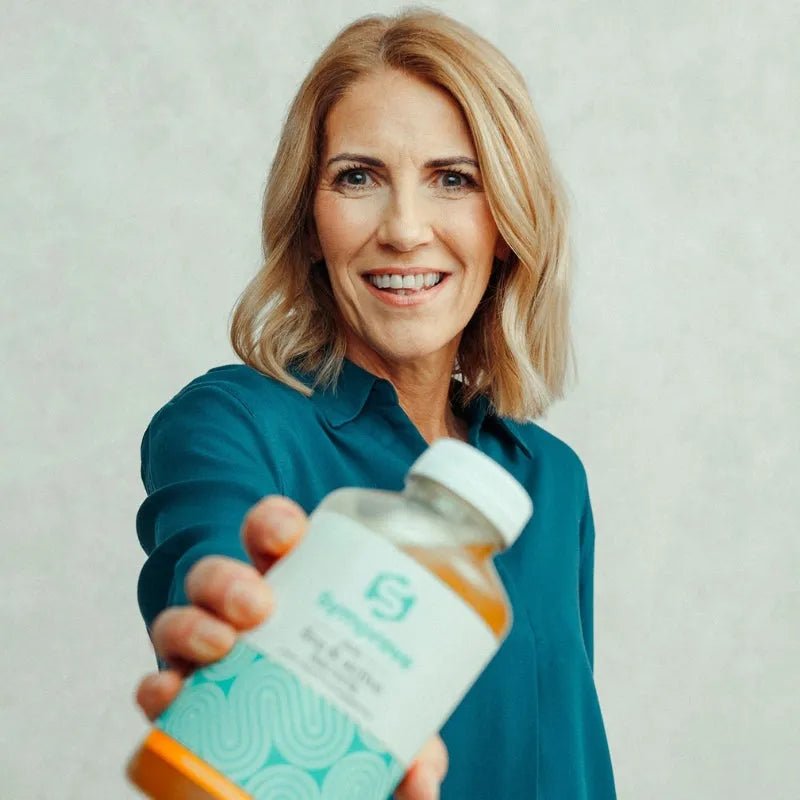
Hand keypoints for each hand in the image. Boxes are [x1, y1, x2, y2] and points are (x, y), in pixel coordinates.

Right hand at [135, 495, 448, 799]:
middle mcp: (243, 618)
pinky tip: (168, 697)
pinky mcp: (181, 703)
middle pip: (217, 576)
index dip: (272, 524)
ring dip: (190, 625)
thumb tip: (421, 781)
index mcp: (294, 593)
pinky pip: (153, 687)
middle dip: (228, 579)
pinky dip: (155, 690)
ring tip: (220, 646)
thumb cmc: (350, 721)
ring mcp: (206, 657)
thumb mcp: (385, 721)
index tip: (288, 536)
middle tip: (258, 605)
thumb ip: (410, 743)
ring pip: (176, 620)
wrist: (309, 773)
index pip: (273, 539)